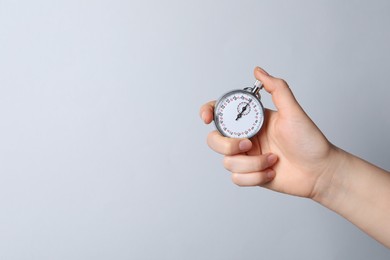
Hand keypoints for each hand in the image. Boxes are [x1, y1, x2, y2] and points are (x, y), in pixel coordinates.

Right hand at [200, 67, 339, 197]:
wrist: (320, 171)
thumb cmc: (309, 141)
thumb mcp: (293, 111)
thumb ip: (276, 88)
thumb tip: (258, 71)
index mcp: (251, 121)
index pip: (220, 114)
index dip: (207, 112)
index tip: (207, 118)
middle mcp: (245, 138)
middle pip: (215, 140)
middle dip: (229, 145)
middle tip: (250, 145)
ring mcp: (246, 158)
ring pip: (227, 162)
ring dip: (252, 163)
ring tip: (273, 160)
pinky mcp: (250, 176)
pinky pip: (237, 178)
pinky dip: (255, 177)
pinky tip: (271, 172)